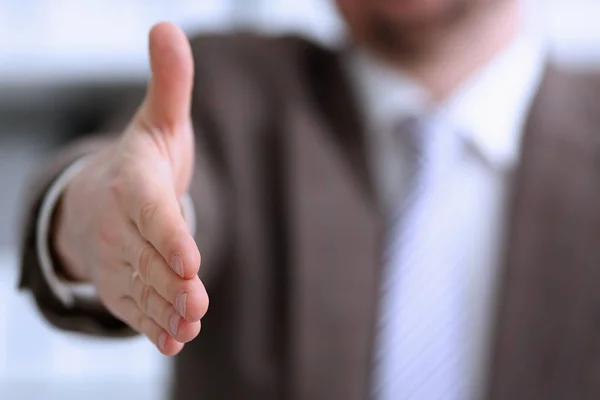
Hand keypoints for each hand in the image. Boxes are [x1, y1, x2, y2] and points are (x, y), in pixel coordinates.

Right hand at [53, 22, 207, 355]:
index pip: (151, 212)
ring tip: (189, 326)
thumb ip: (170, 83)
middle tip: (197, 304)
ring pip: (144, 289)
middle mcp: (121, 226)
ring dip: (167, 310)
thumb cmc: (142, 162)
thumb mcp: (159, 121)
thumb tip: (166, 25)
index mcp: (134, 184)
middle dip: (174, 284)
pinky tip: (174, 340)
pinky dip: (154, 326)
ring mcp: (119, 261)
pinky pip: (137, 308)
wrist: (102, 201)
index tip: (188, 259)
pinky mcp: (123, 286)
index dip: (168, 235)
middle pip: (149, 259)